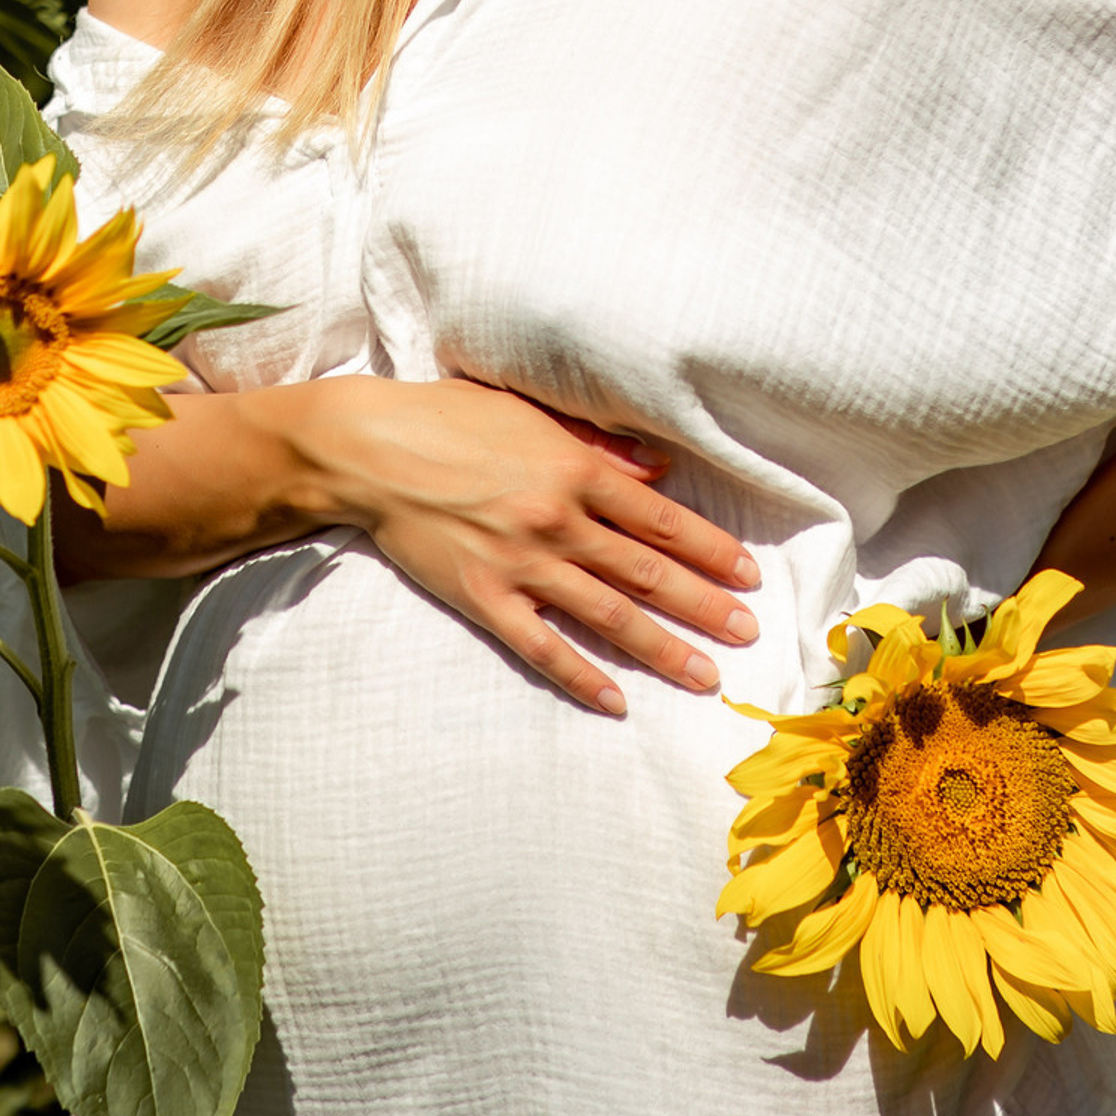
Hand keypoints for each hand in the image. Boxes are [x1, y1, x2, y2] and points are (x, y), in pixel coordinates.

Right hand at [292, 375, 760, 714]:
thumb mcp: (529, 415)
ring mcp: (520, 563)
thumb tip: (657, 468)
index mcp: (574, 469)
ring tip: (705, 675)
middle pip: (647, 572)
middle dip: (704, 605)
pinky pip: (541, 645)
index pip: (661, 519)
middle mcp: (557, 519)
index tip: (747, 575)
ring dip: (662, 648)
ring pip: (608, 615)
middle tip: (748, 633)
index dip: (710, 549)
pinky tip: (616, 700)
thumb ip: (595, 445)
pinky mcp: (482, 596)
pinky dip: (581, 675)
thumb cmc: (446, 419)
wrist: (368, 449)